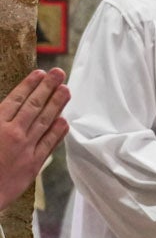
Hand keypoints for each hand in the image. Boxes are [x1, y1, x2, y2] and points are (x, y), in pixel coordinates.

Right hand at [0, 69, 70, 211]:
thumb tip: (8, 107)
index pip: (15, 100)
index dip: (29, 85)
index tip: (40, 73)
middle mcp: (12, 134)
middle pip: (33, 106)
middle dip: (47, 88)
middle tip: (59, 73)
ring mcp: (24, 149)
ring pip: (44, 121)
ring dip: (57, 104)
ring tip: (66, 90)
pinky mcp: (33, 164)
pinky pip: (49, 143)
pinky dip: (58, 131)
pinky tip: (65, 120)